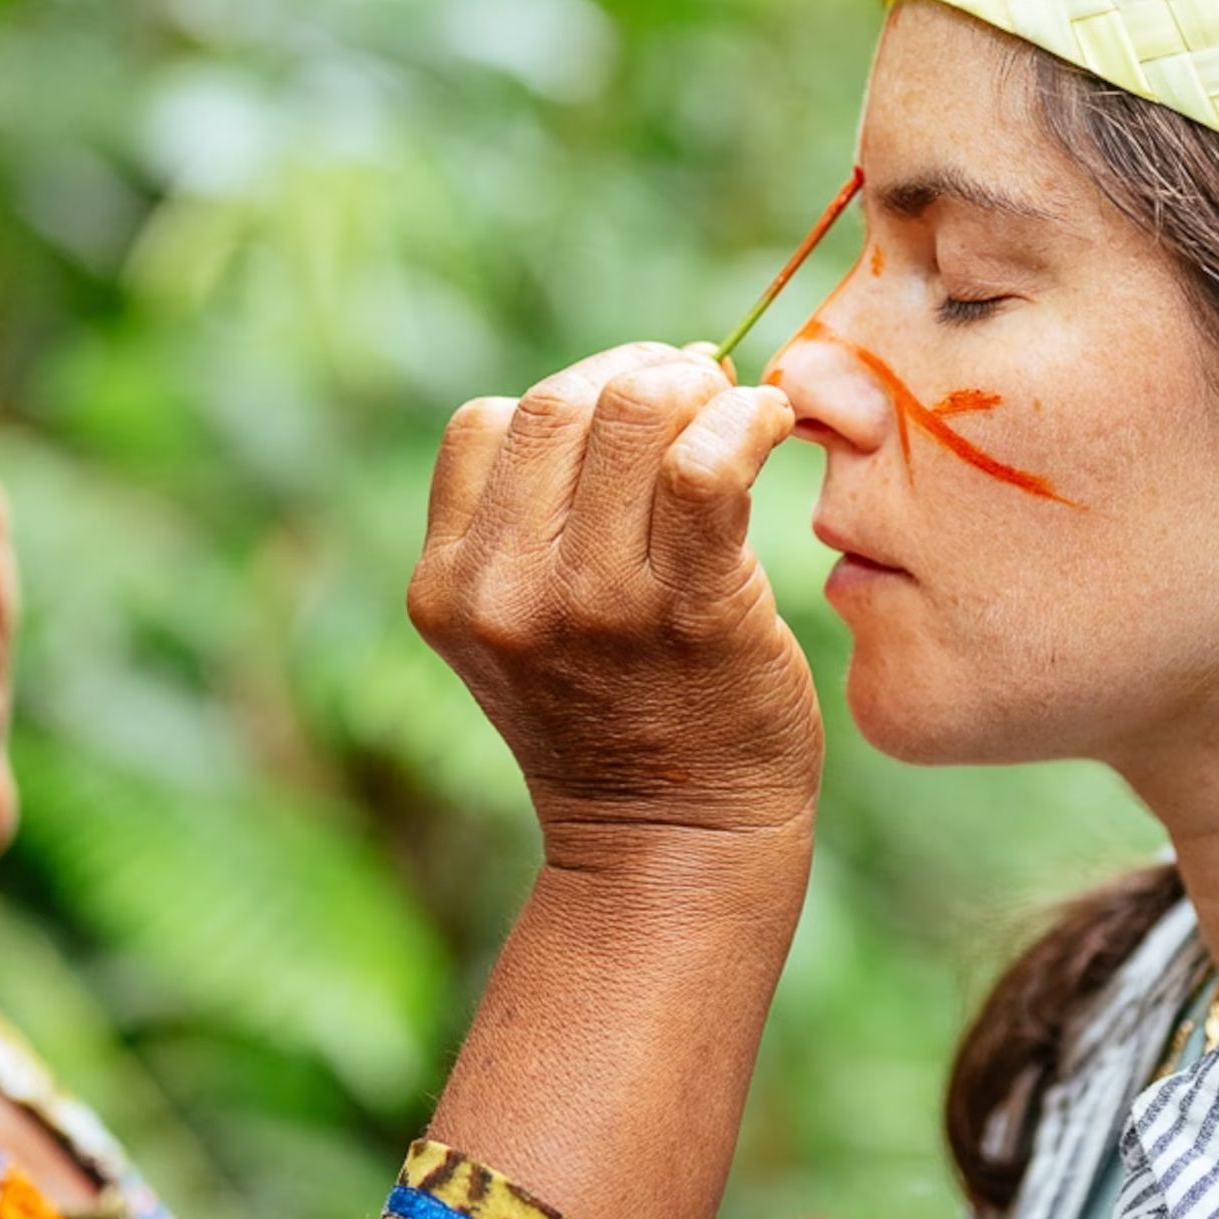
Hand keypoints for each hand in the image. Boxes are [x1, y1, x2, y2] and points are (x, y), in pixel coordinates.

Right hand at [409, 341, 820, 870]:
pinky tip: (771, 429)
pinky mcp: (682, 610)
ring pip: (634, 410)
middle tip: (698, 397)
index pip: (489, 423)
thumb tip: (639, 377)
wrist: (673, 842)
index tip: (637, 411)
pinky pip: (706, 465)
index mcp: (446, 587)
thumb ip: (533, 520)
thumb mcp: (524, 623)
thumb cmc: (620, 718)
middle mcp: (500, 592)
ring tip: (734, 414)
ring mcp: (588, 602)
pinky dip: (747, 421)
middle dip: (640, 375)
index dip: (572, 393)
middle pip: (559, 401)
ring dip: (697, 389)